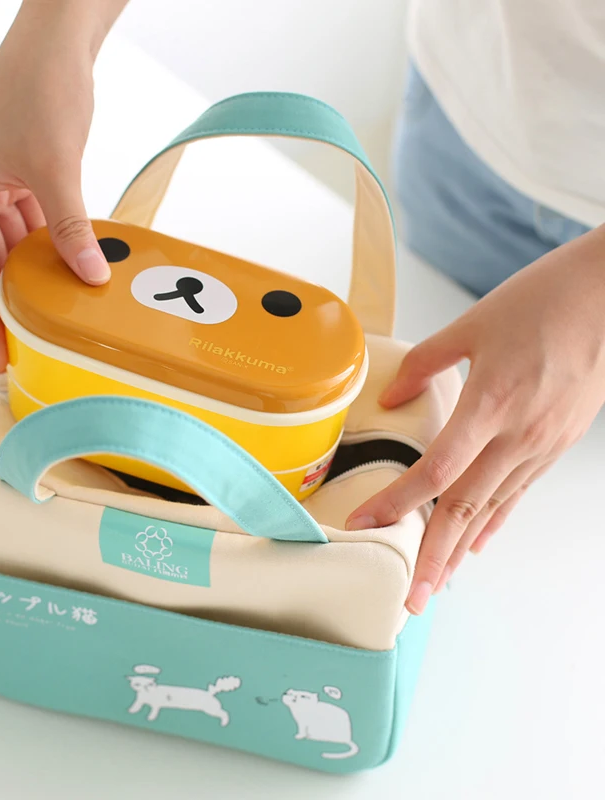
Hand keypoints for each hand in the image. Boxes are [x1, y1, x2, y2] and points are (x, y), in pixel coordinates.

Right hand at [0, 0, 125, 370]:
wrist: (57, 40)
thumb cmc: (41, 90)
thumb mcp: (56, 169)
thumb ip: (70, 228)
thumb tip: (90, 276)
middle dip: (9, 299)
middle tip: (30, 341)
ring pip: (11, 244)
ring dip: (32, 273)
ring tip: (51, 313)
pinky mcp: (17, 172)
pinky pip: (29, 222)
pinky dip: (48, 244)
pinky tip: (67, 267)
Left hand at [347, 225, 604, 613]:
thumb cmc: (542, 300)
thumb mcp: (470, 325)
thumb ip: (423, 365)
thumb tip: (391, 399)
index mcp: (491, 403)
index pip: (435, 471)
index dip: (397, 503)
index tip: (365, 524)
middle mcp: (518, 434)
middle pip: (466, 507)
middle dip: (434, 556)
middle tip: (412, 597)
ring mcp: (542, 443)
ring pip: (494, 508)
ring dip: (462, 547)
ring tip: (438, 581)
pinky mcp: (557, 441)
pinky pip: (519, 492)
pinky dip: (495, 521)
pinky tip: (479, 542)